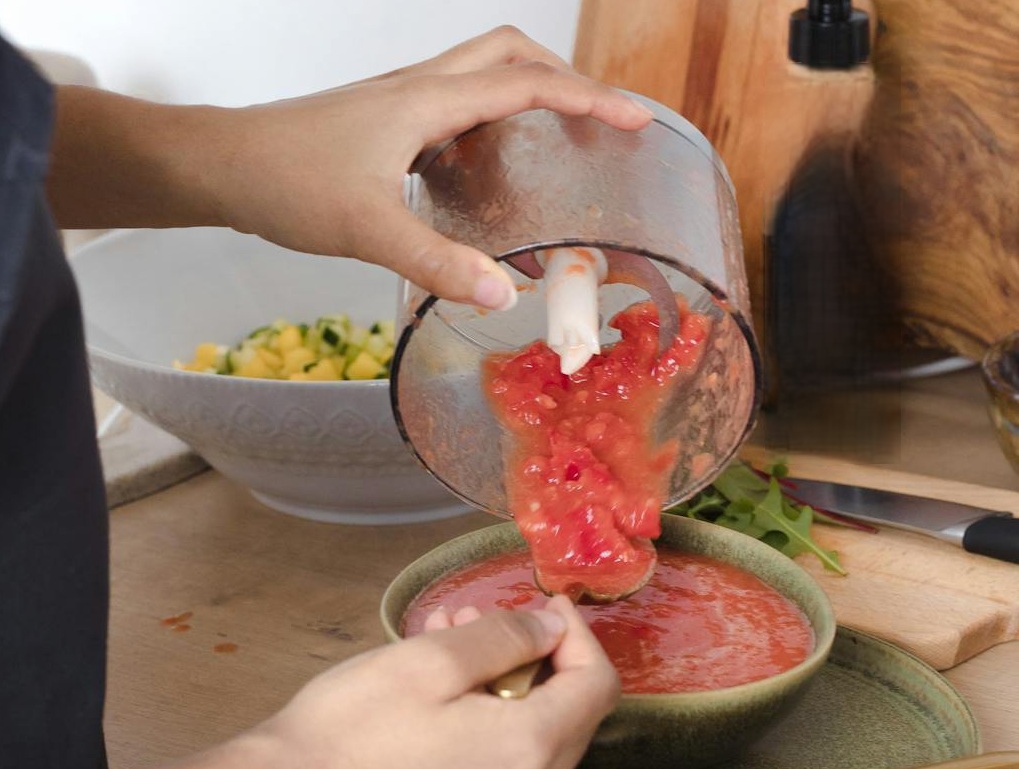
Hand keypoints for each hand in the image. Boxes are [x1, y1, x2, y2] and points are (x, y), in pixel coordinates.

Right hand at [181, 595, 618, 768]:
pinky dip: (487, 707)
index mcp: (529, 749)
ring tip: (450, 633)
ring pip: (535, 727)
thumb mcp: (430, 664)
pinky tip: (441, 677)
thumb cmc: (351, 730)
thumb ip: (503, 638)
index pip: (595, 684)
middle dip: (534, 650)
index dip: (578, 633)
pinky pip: (505, 750)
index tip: (548, 600)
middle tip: (485, 613)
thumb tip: (552, 623)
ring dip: (503, 673)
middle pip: (570, 707)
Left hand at [207, 26, 653, 309]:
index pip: (528, 84)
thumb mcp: (367, 229)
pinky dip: (487, 121)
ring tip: (556, 142)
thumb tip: (505, 294)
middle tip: (599, 121)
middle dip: (563, 78)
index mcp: (427, 103)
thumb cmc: (284, 183)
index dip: (588, 99)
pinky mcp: (383, 122)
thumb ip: (437, 264)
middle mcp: (419, 89)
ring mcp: (399, 102)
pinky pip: (453, 105)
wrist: (220, 165)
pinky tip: (483, 170)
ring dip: (526, 92)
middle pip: (509, 54)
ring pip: (480, 74)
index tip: (636, 121)